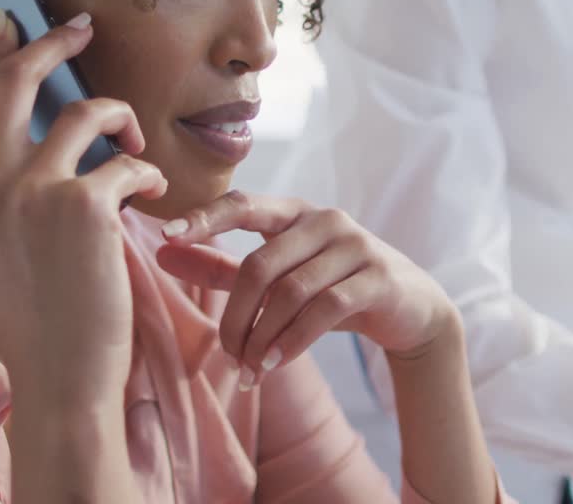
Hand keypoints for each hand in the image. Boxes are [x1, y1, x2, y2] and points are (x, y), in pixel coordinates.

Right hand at [0, 10, 165, 403]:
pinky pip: (127, 162)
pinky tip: (150, 198)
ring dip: (120, 120)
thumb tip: (14, 137)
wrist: (58, 377)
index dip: (1, 55)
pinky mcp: (81, 205)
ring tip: (134, 146)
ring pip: (85, 112)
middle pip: (15, 78)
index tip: (19, 25)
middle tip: (82, 28)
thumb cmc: (32, 315)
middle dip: (52, 42)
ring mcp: (27, 190)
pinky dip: (145, 174)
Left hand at [156, 191, 454, 386]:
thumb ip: (221, 265)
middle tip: (227, 354)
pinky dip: (293, 342)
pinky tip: (276, 364)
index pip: (243, 205)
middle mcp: (325, 221)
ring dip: (263, 336)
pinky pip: (325, 310)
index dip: (205, 218)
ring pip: (291, 292)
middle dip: (236, 316)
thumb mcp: (280, 275)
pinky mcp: (377, 278)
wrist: (411, 309)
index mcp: (294, 213)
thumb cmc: (334, 287)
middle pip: (261, 264)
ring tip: (251, 368)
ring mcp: (355, 247)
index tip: (168, 235)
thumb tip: (161, 252)